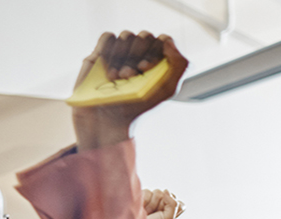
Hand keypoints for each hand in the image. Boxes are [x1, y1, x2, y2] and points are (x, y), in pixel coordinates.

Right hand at [73, 31, 189, 150]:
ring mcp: (121, 51)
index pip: (162, 41)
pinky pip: (108, 37)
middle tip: (131, 76)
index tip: (146, 69)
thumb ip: (179, 65)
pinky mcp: (101, 52)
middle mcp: (140, 53)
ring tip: (119, 78)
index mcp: (157, 59)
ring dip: (123, 56)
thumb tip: (169, 42)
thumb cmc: (138, 106)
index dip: (156, 50)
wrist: (110, 120)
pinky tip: (108, 69)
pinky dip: (109, 49)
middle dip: (138, 55)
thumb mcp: (166, 90)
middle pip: (144, 36)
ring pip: (126, 36)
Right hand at [142, 188, 184, 218]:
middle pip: (170, 195)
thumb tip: (166, 190)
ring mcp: (153, 199)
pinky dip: (144, 200)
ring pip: (158, 192)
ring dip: (152, 204)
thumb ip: (174, 204)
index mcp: (172, 212)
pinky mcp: (143, 195)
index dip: (174, 208)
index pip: (180, 204)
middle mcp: (163, 204)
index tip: (165, 217)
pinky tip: (141, 207)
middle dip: (162, 205)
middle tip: (154, 214)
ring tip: (147, 212)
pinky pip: (147, 191)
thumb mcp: (168, 218)